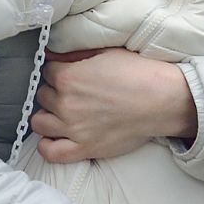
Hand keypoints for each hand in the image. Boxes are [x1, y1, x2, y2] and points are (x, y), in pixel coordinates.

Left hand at [31, 48, 199, 163]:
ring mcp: (73, 128)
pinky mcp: (83, 148)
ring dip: (49, 115)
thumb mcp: (109, 52)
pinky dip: (48, 145)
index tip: (72, 73)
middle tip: (75, 91)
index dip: (61, 71)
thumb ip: (78, 53)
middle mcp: (66, 103)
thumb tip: (54, 53)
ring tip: (64, 112)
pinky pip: (50, 152)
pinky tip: (55, 136)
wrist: (164, 100)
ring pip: (40, 122)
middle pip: (43, 95)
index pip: (48, 71)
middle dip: (56, 92)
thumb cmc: (141, 73)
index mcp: (69, 77)